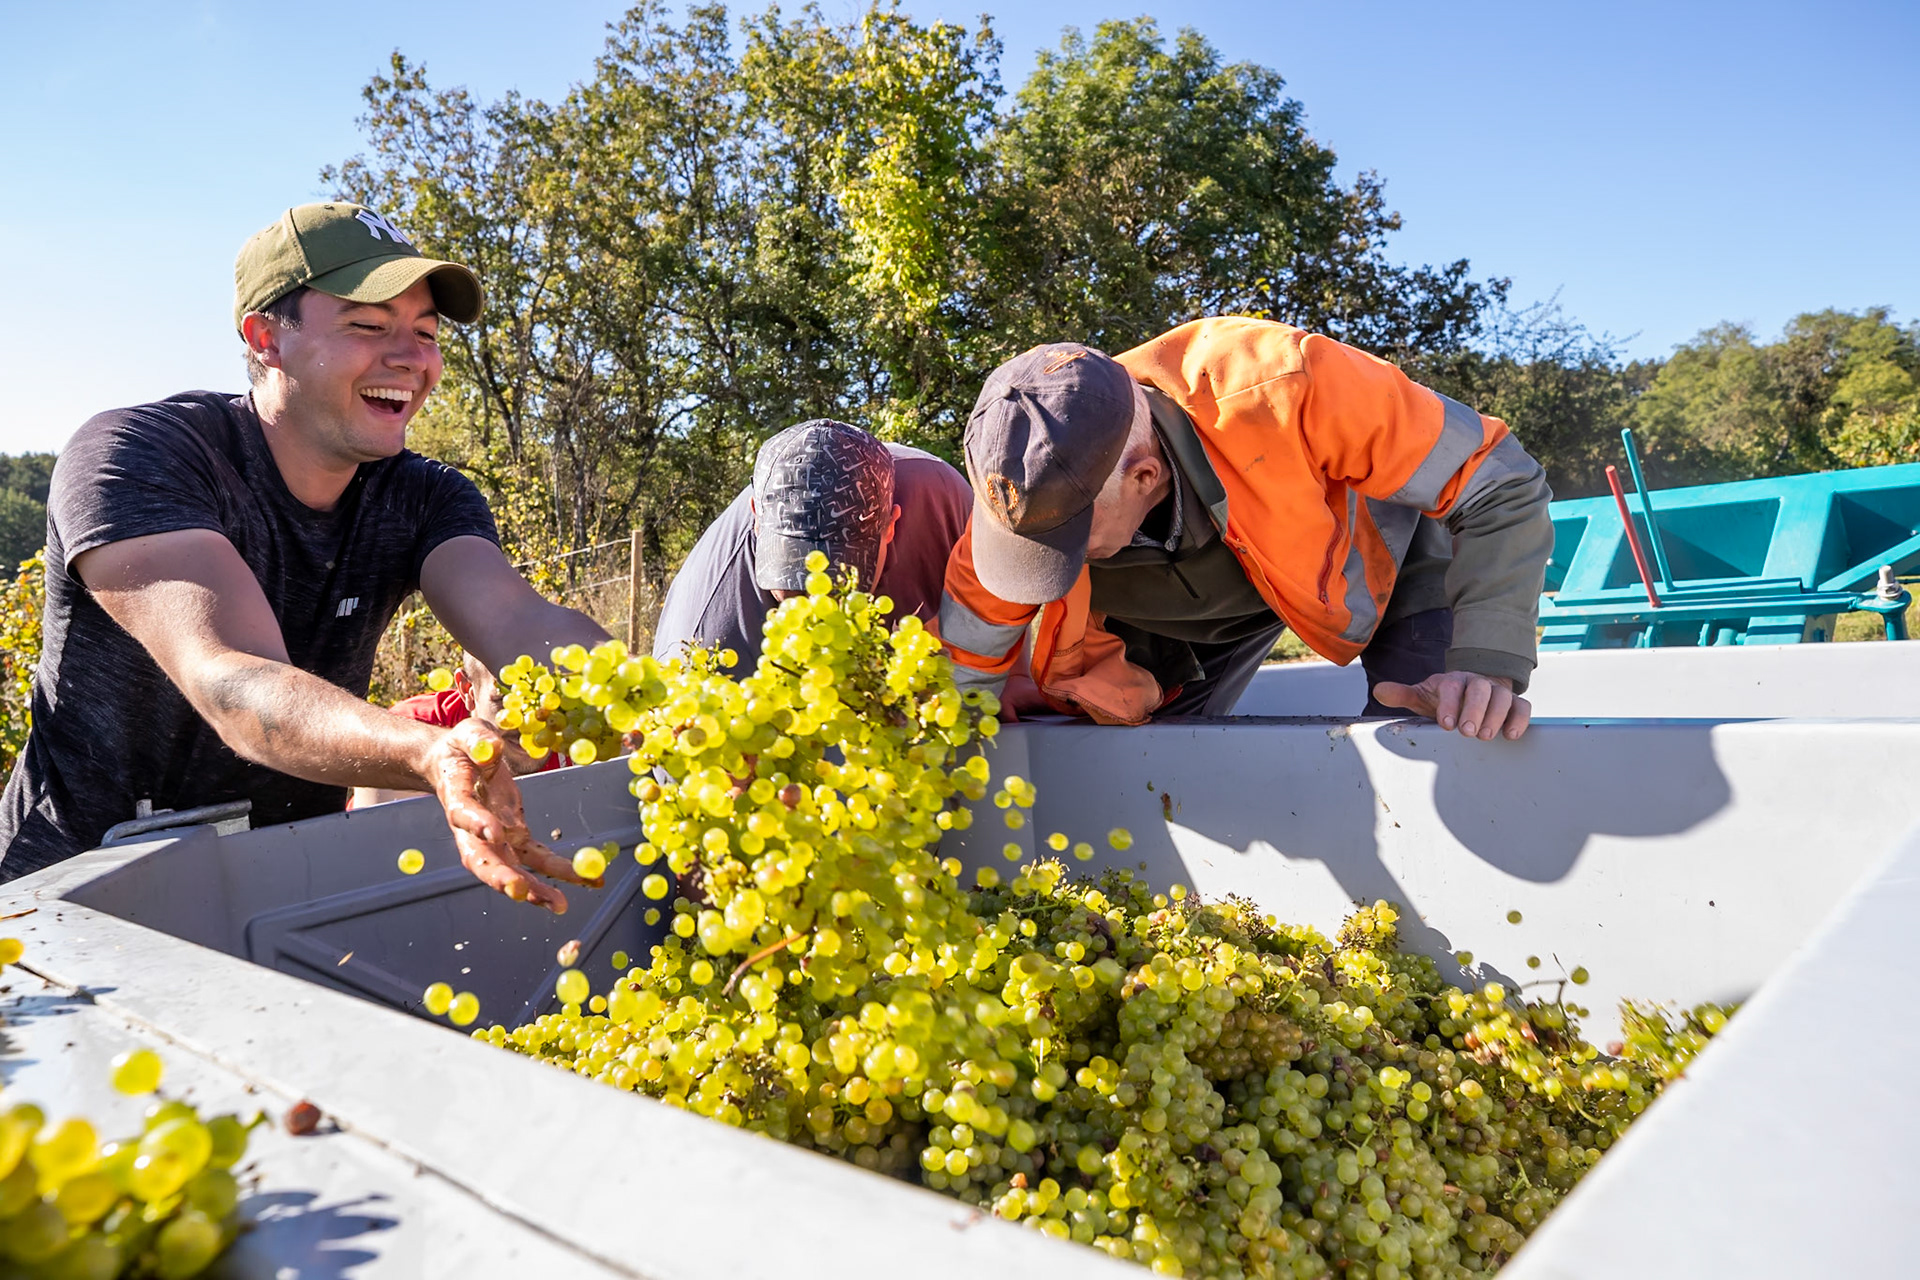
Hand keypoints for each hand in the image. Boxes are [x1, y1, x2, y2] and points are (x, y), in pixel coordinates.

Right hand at [424, 719, 601, 911]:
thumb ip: (478, 740)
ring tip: (559, 904)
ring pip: (512, 867)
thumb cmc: (463, 748)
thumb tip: (491, 749)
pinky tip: (589, 881)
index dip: (478, 825)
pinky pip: (539, 859)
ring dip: (534, 888)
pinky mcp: (517, 837)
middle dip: (501, 876)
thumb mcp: (469, 734)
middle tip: (520, 892)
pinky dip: (561, 873)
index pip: (464, 814)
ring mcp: (496, 837)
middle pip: (482, 858)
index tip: (495, 832)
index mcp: (457, 797)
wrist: (455, 764)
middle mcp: (473, 828)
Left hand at [1371, 671, 1531, 740]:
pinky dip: (1519, 719)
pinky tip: (1511, 735)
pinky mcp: (1515, 704)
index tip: (1446, 724)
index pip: (1453, 687)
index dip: (1450, 704)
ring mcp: (1499, 692)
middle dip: (1474, 711)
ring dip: (1496, 716)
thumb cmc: (1445, 699)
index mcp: (1454, 681)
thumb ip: (1403, 695)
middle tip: (1467, 732)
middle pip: (1481, 690)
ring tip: (1487, 736)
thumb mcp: (1423, 696)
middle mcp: (1478, 683)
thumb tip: (1379, 691)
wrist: (1471, 693)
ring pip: (1504, 697)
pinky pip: (1523, 707)